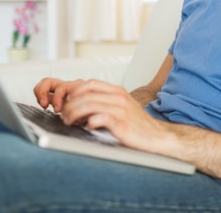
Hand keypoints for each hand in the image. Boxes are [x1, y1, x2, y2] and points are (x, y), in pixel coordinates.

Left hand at [32, 77, 167, 149]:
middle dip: (69, 104)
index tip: (66, 101)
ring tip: (69, 122)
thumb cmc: (136, 125)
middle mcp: (119, 97)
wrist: (157, 136)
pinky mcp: (122, 124)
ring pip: (89, 105)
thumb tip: (80, 105)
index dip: (74, 91)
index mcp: (117, 91)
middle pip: (86, 94)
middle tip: (63, 115)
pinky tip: (88, 127)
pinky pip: (99, 119)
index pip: (90, 83)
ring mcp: (121, 109)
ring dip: (74, 113)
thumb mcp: (121, 107)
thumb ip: (104, 102)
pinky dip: (89, 123)